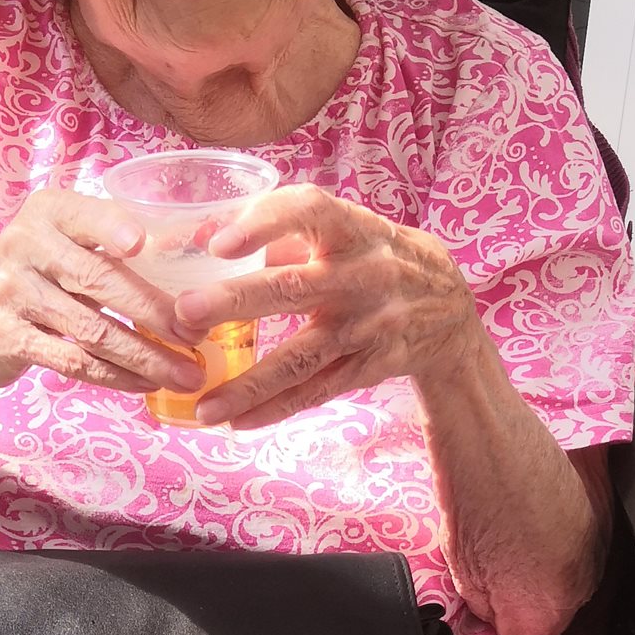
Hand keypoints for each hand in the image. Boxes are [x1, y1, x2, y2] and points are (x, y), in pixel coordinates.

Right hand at [0, 189, 201, 399]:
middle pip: (99, 279)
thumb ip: (113, 245)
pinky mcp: (5, 338)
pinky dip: (116, 376)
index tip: (145, 245)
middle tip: (198, 334)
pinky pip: (72, 361)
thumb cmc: (37, 280)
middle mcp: (23, 245)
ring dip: (146, 356)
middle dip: (156, 311)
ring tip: (186, 372)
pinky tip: (147, 383)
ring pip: (90, 329)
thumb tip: (196, 252)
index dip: (113, 229)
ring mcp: (10, 293)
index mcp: (46, 212)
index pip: (86, 216)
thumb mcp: (63, 245)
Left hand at [171, 185, 483, 429]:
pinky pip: (317, 392)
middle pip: (293, 289)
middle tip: (184, 313)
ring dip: (248, 384)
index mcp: (353, 230)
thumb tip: (200, 239)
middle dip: (236, 302)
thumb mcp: (346, 230)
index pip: (310, 212)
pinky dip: (275, 409)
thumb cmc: (376, 256)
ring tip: (202, 403)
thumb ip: (280, 233)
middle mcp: (363, 277)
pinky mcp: (370, 367)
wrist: (449, 309)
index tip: (219, 243)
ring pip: (301, 358)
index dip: (264, 224)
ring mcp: (368, 327)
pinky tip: (236, 422)